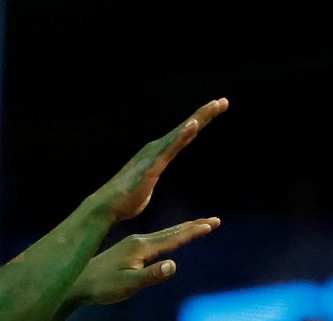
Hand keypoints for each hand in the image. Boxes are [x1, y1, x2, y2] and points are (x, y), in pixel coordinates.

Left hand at [72, 219, 220, 304]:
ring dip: (184, 229)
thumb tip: (173, 266)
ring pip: (165, 234)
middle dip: (194, 226)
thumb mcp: (127, 286)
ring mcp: (133, 243)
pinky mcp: (129, 248)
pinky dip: (171, 236)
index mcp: (141, 247)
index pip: (173, 239)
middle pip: (172, 232)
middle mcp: (139, 241)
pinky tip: (172, 238)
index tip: (211, 224)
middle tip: (214, 220)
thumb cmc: (102, 286)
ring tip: (199, 225)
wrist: (77, 281)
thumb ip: (150, 276)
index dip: (193, 232)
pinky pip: (157, 239)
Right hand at [96, 99, 227, 223]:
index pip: (185, 135)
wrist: (109, 206)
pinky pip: (171, 148)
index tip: (217, 109)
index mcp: (160, 153)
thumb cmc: (128, 199)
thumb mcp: (147, 182)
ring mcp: (155, 155)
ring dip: (197, 120)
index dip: (201, 121)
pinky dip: (182, 135)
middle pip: (187, 128)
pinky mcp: (153, 165)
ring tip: (214, 106)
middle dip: (205, 114)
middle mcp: (158, 148)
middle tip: (223, 102)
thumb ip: (153, 173)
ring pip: (181, 133)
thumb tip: (152, 172)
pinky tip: (193, 126)